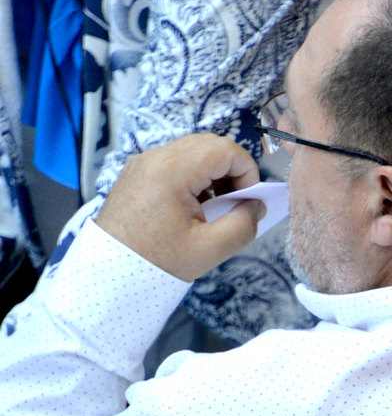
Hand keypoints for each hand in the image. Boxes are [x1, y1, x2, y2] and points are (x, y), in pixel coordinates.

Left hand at [97, 133, 262, 280]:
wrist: (110, 270)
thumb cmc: (156, 261)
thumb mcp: (210, 249)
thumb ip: (244, 225)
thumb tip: (256, 207)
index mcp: (173, 170)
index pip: (227, 150)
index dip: (247, 172)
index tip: (247, 201)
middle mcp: (156, 157)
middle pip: (211, 145)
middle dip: (231, 172)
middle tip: (233, 205)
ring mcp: (145, 162)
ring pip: (194, 151)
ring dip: (213, 174)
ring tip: (212, 208)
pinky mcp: (139, 172)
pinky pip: (176, 162)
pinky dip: (193, 178)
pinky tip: (192, 207)